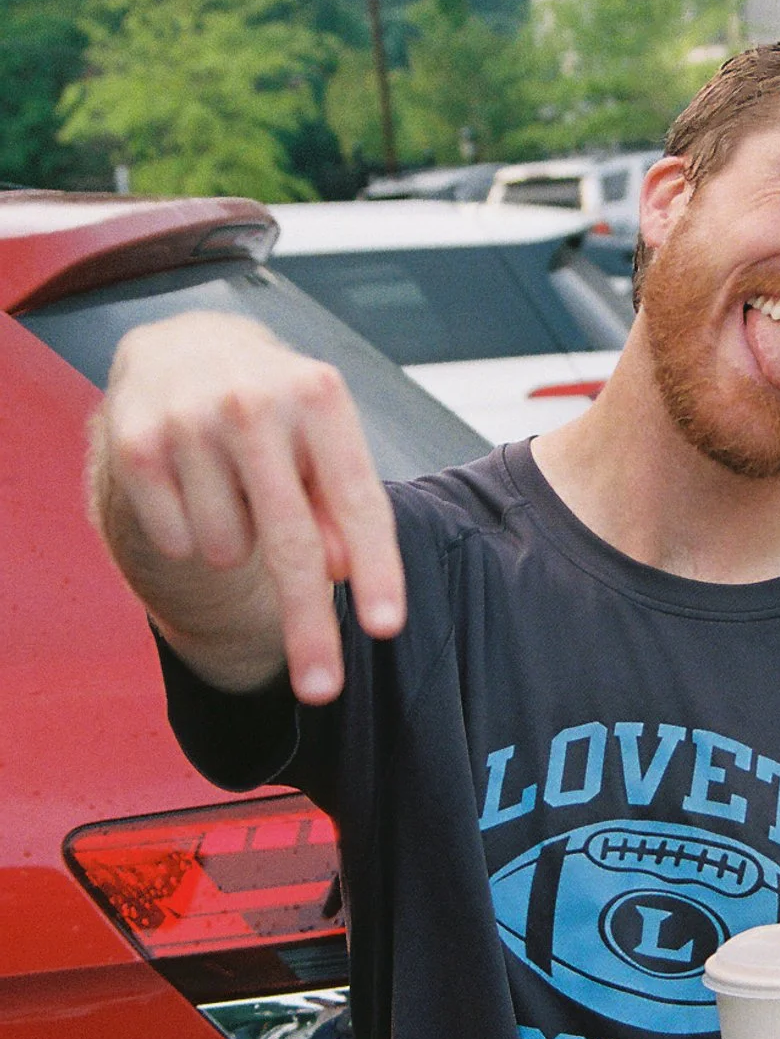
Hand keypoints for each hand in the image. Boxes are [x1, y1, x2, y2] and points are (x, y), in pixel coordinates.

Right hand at [93, 311, 405, 701]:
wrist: (183, 348)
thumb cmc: (278, 415)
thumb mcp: (324, 448)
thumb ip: (339, 509)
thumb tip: (336, 567)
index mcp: (320, 397)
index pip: (356, 501)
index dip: (376, 569)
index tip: (386, 628)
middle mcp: (255, 402)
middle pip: (290, 544)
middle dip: (307, 626)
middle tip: (322, 690)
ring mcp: (188, 421)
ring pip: (228, 552)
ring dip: (238, 545)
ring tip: (235, 492)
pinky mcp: (135, 444)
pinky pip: (177, 544)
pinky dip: (190, 535)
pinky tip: (192, 485)